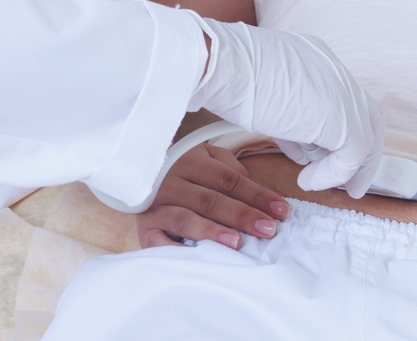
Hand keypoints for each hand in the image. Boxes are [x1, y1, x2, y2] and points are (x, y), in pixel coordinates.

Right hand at [138, 144, 290, 250]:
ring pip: (186, 218)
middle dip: (242, 215)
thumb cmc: (183, 169)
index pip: (229, 180)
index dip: (257, 195)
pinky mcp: (146, 227)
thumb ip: (232, 171)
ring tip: (237, 242)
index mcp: (191, 161)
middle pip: (211, 199)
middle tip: (268, 229)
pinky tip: (197, 258)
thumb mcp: (206, 157)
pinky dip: (177, 251)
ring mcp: (157, 205)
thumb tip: (260, 195)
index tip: (282, 211)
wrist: (134, 169)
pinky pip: (160, 242)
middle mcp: (172, 182)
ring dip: (212, 231)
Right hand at [191, 19, 384, 198]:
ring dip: (345, 168)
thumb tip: (302, 152)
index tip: (322, 156)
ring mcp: (344, 94)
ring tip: (320, 184)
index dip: (337, 132)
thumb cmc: (229, 76)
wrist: (223, 66)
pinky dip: (330, 174)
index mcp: (319, 59)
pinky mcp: (343, 120)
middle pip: (366, 118)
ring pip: (365, 138)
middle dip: (358, 154)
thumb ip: (291, 122)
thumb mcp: (267, 97)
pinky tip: (306, 181)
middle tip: (350, 183)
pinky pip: (350, 157)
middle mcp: (337, 72)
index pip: (342, 100)